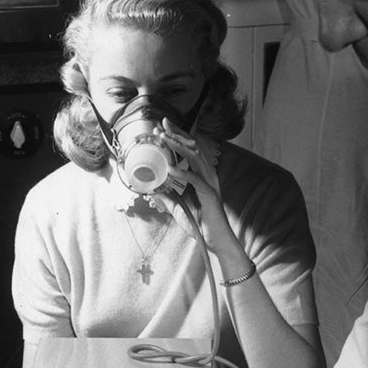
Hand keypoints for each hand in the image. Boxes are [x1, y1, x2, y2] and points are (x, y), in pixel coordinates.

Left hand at [157, 119, 237, 253]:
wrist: (214, 241)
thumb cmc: (200, 224)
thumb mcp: (178, 207)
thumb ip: (167, 197)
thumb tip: (152, 191)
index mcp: (202, 175)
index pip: (190, 149)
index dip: (177, 136)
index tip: (162, 126)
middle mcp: (208, 175)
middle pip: (193, 147)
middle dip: (176, 135)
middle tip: (160, 126)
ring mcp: (210, 183)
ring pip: (195, 157)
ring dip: (178, 147)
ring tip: (163, 139)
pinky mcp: (210, 194)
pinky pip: (195, 179)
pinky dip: (182, 172)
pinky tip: (169, 168)